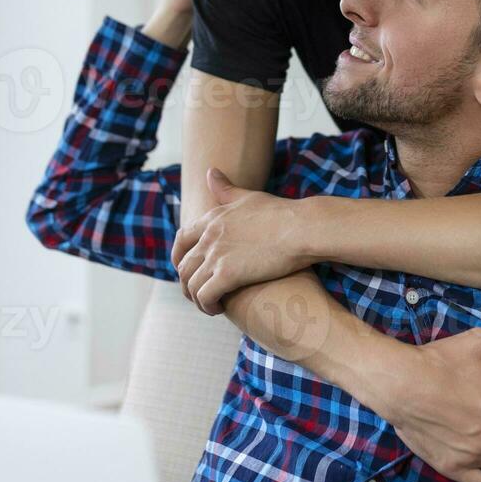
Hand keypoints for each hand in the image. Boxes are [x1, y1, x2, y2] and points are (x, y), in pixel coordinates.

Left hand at [173, 168, 307, 313]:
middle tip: (200, 293)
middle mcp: (209, 236)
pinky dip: (207, 306)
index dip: (178, 257)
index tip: (185, 269)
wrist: (302, 228)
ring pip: (191, 284)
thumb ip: (226, 189)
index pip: (181, 239)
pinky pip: (205, 296)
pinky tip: (217, 309)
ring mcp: (216, 255)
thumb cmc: (282, 213)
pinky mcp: (228, 274)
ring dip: (196, 299)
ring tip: (210, 306)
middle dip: (187, 283)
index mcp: (212, 218)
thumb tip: (210, 172)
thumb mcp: (248, 196)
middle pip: (184, 265)